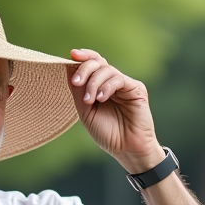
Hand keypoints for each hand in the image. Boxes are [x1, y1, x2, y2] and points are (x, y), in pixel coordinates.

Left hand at [66, 49, 163, 173]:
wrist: (126, 149)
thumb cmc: (107, 133)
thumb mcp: (85, 111)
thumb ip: (78, 91)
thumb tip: (68, 67)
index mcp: (100, 86)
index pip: (92, 64)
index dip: (83, 57)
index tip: (71, 55)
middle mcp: (112, 82)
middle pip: (98, 62)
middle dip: (84, 68)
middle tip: (76, 82)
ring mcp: (125, 85)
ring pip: (106, 70)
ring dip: (93, 83)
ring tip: (90, 101)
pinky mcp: (136, 89)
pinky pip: (118, 79)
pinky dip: (106, 87)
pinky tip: (101, 99)